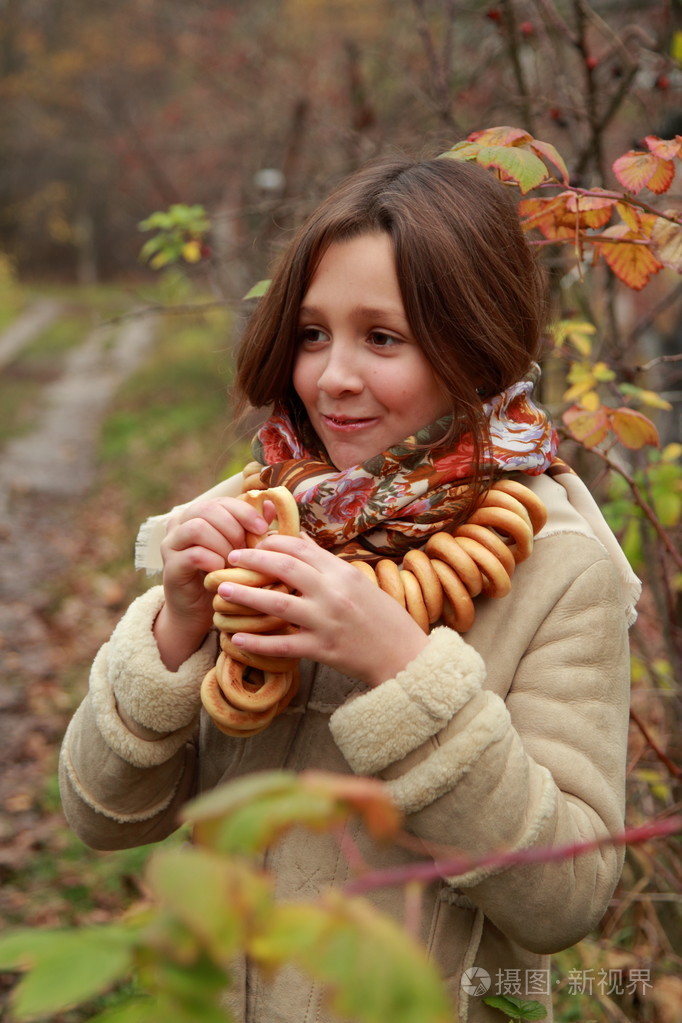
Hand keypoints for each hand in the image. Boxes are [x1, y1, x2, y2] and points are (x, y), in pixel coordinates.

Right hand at [154, 496, 273, 669]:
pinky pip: (195, 554)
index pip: (222, 501)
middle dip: (234, 530)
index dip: (244, 512)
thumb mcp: (241, 549)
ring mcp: (171, 544)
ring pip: (198, 528)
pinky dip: (214, 562)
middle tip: (245, 551)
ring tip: (232, 563)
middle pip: (209, 509)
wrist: (199, 612)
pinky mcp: (171, 565)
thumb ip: (253, 528)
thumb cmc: (224, 576)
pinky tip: (221, 572)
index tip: (262, 529)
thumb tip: (271, 504)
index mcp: (197, 514)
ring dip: (223, 546)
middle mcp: (179, 523)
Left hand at [219, 534, 428, 686]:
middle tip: (229, 559)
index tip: (251, 544)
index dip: (272, 543)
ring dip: (247, 597)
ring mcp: (327, 622)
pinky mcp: (323, 650)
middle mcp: (334, 593)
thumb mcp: (358, 582)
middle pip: (285, 569)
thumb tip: (297, 541)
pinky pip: (284, 645)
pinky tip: (236, 639)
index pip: (301, 549)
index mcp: (343, 573)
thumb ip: (326, 564)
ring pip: (279, 605)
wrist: (403, 656)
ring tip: (223, 592)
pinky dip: (258, 643)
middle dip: (253, 561)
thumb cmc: (381, 617)